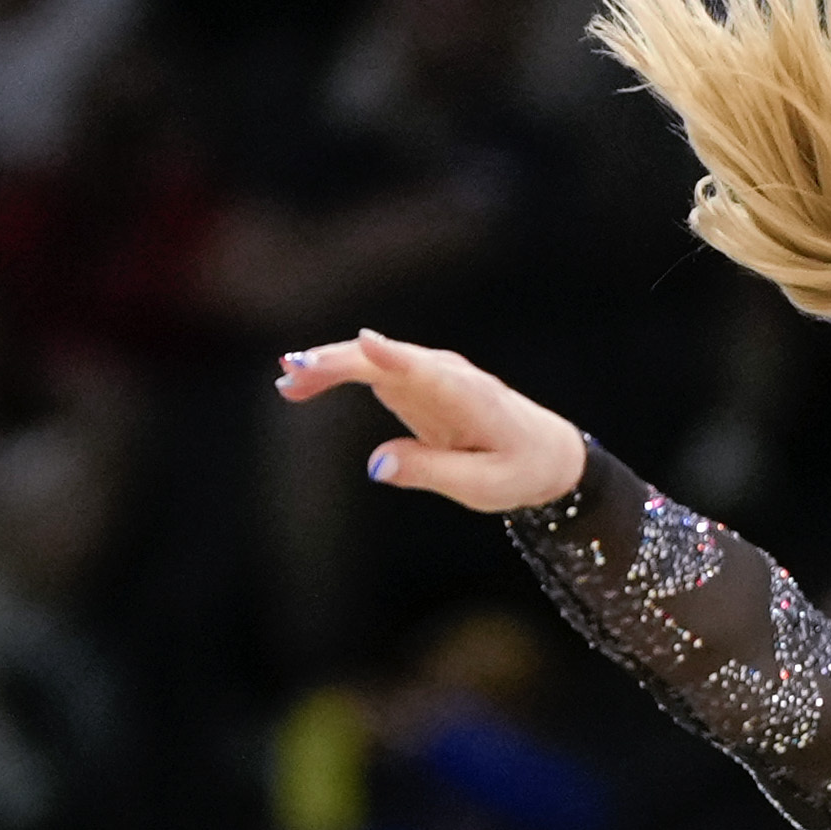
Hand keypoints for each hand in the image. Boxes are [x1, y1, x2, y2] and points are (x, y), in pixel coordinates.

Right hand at [275, 330, 587, 510]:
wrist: (544, 451)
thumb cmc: (517, 469)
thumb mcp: (483, 487)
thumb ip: (431, 473)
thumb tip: (377, 465)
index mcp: (471, 398)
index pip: (430, 372)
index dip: (395, 357)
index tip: (364, 342)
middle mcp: (446, 374)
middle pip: (386, 360)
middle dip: (341, 364)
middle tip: (295, 373)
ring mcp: (427, 371)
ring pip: (369, 360)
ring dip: (327, 366)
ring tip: (287, 383)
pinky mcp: (412, 379)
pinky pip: (367, 370)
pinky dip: (333, 373)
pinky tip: (297, 383)